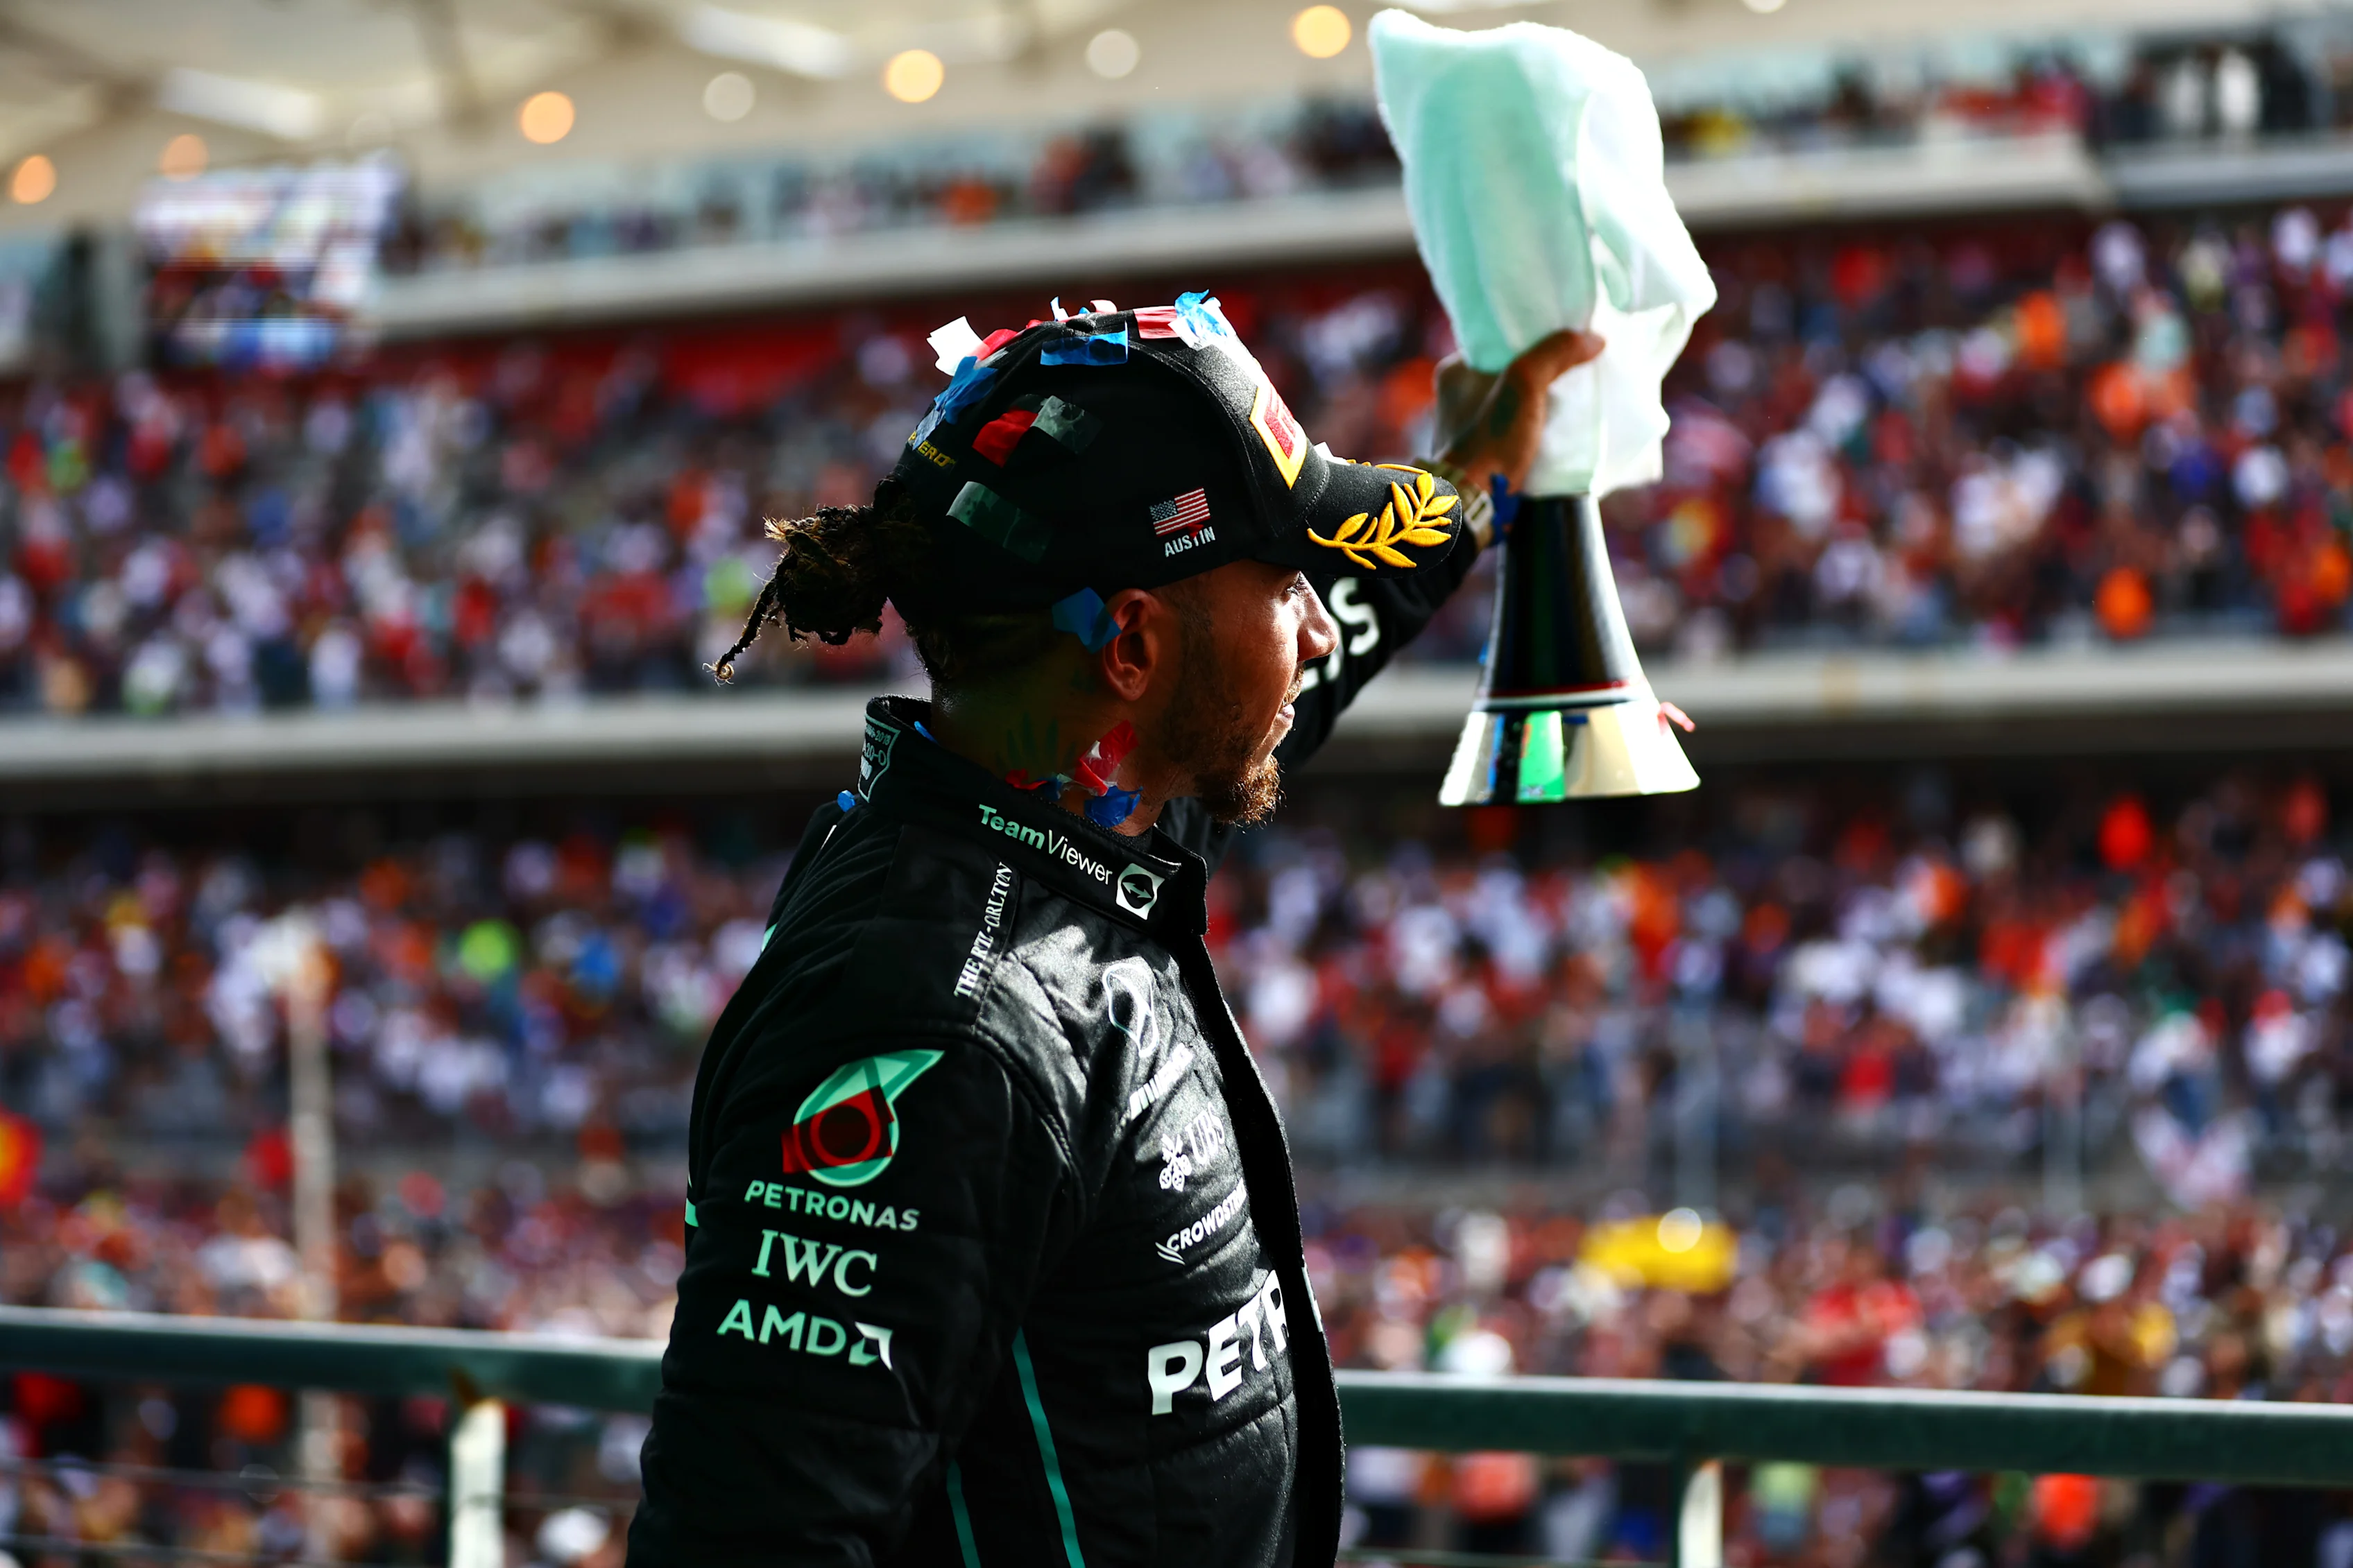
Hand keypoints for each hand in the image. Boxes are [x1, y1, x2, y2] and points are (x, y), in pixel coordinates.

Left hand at [1434, 328, 1606, 494]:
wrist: (1473, 504)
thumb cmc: (1492, 439)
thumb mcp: (1525, 384)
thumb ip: (1556, 353)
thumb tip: (1594, 338)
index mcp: (1455, 372)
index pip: (1499, 343)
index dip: (1532, 338)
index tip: (1563, 338)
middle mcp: (1456, 397)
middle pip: (1509, 373)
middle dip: (1540, 373)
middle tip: (1574, 367)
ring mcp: (1468, 428)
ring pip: (1514, 404)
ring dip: (1540, 403)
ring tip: (1573, 397)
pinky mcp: (1484, 455)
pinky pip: (1515, 430)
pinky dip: (1536, 428)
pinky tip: (1559, 426)